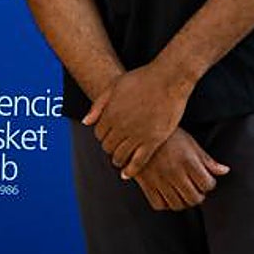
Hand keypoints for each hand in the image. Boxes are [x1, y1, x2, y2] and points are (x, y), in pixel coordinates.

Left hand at [83, 62, 192, 178]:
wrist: (168, 80)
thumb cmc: (141, 79)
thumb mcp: (113, 86)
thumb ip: (98, 106)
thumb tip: (85, 122)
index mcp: (110, 113)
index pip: (98, 133)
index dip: (101, 136)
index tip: (107, 136)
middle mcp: (121, 126)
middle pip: (108, 146)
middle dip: (109, 148)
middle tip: (114, 148)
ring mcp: (137, 135)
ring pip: (121, 156)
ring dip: (117, 160)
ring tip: (119, 160)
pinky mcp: (153, 141)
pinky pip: (139, 162)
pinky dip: (131, 170)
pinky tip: (127, 174)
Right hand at [134, 128, 229, 210]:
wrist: (138, 129)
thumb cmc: (167, 135)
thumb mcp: (190, 142)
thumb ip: (207, 160)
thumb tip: (225, 171)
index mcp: (188, 162)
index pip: (208, 184)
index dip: (208, 183)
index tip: (203, 179)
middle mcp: (175, 173)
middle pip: (194, 198)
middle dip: (197, 195)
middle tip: (193, 188)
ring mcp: (160, 180)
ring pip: (178, 204)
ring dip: (182, 201)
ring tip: (180, 192)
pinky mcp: (146, 183)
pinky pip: (159, 204)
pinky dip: (164, 203)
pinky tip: (166, 194)